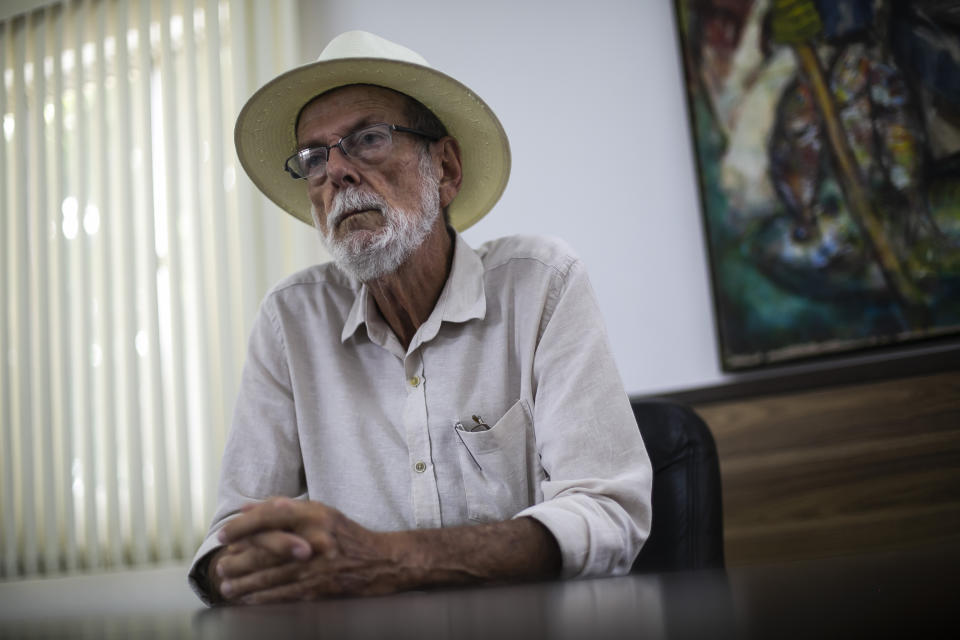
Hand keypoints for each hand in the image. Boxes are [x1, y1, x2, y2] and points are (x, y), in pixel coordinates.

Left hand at [215, 498, 415, 603]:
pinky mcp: (321, 586)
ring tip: (227, 587)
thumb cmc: (347, 535)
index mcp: (314, 514)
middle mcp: (315, 537)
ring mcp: (318, 564)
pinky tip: (249, 599)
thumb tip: (247, 508)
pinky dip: (264, 597)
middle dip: (239, 560)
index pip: (270, 516)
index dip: (243, 526)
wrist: (383, 561)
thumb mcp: (321, 512)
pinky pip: (285, 593)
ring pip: (273, 574)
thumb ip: (285, 508)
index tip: (223, 535)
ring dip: (245, 582)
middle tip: (221, 567)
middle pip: (267, 549)